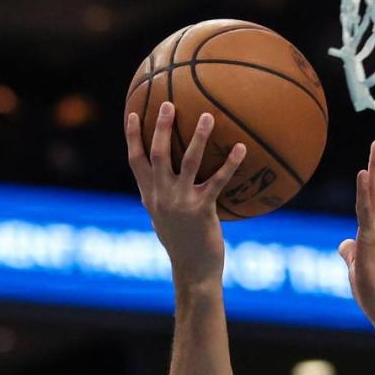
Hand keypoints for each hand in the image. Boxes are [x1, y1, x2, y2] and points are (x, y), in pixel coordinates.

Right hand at [126, 103, 245, 287]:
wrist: (193, 271)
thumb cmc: (183, 246)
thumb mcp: (164, 221)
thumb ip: (162, 200)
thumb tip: (164, 184)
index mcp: (151, 196)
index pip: (136, 161)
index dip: (132, 136)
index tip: (133, 112)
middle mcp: (162, 196)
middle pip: (158, 153)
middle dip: (162, 126)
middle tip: (170, 103)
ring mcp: (181, 202)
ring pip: (188, 162)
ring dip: (198, 137)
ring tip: (208, 116)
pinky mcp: (202, 210)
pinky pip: (218, 181)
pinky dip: (230, 163)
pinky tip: (241, 148)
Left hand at [338, 139, 374, 330]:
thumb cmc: (372, 291)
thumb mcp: (356, 266)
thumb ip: (350, 251)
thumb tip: (343, 242)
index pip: (373, 200)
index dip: (372, 179)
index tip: (372, 160)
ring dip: (374, 170)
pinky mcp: (374, 240)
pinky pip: (368, 210)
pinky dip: (366, 190)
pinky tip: (364, 174)